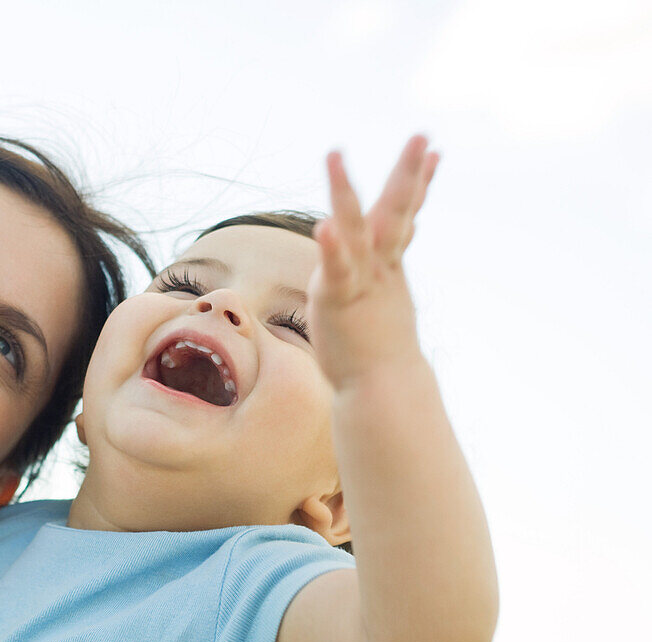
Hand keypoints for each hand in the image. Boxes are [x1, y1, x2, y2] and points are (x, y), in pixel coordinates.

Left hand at [309, 135, 438, 388]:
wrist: (380, 387)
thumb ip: (383, 273)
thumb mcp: (382, 299)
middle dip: (408, 173)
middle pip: (395, 212)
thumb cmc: (377, 345)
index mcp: (388, 264)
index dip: (420, 184)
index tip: (436, 151)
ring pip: (356, 230)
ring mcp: (360, 280)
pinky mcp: (339, 300)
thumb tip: (392, 262)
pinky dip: (332, 248)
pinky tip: (324, 225)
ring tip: (334, 156)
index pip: (406, 216)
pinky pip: (337, 270)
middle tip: (421, 136)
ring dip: (344, 192)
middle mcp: (378, 266)